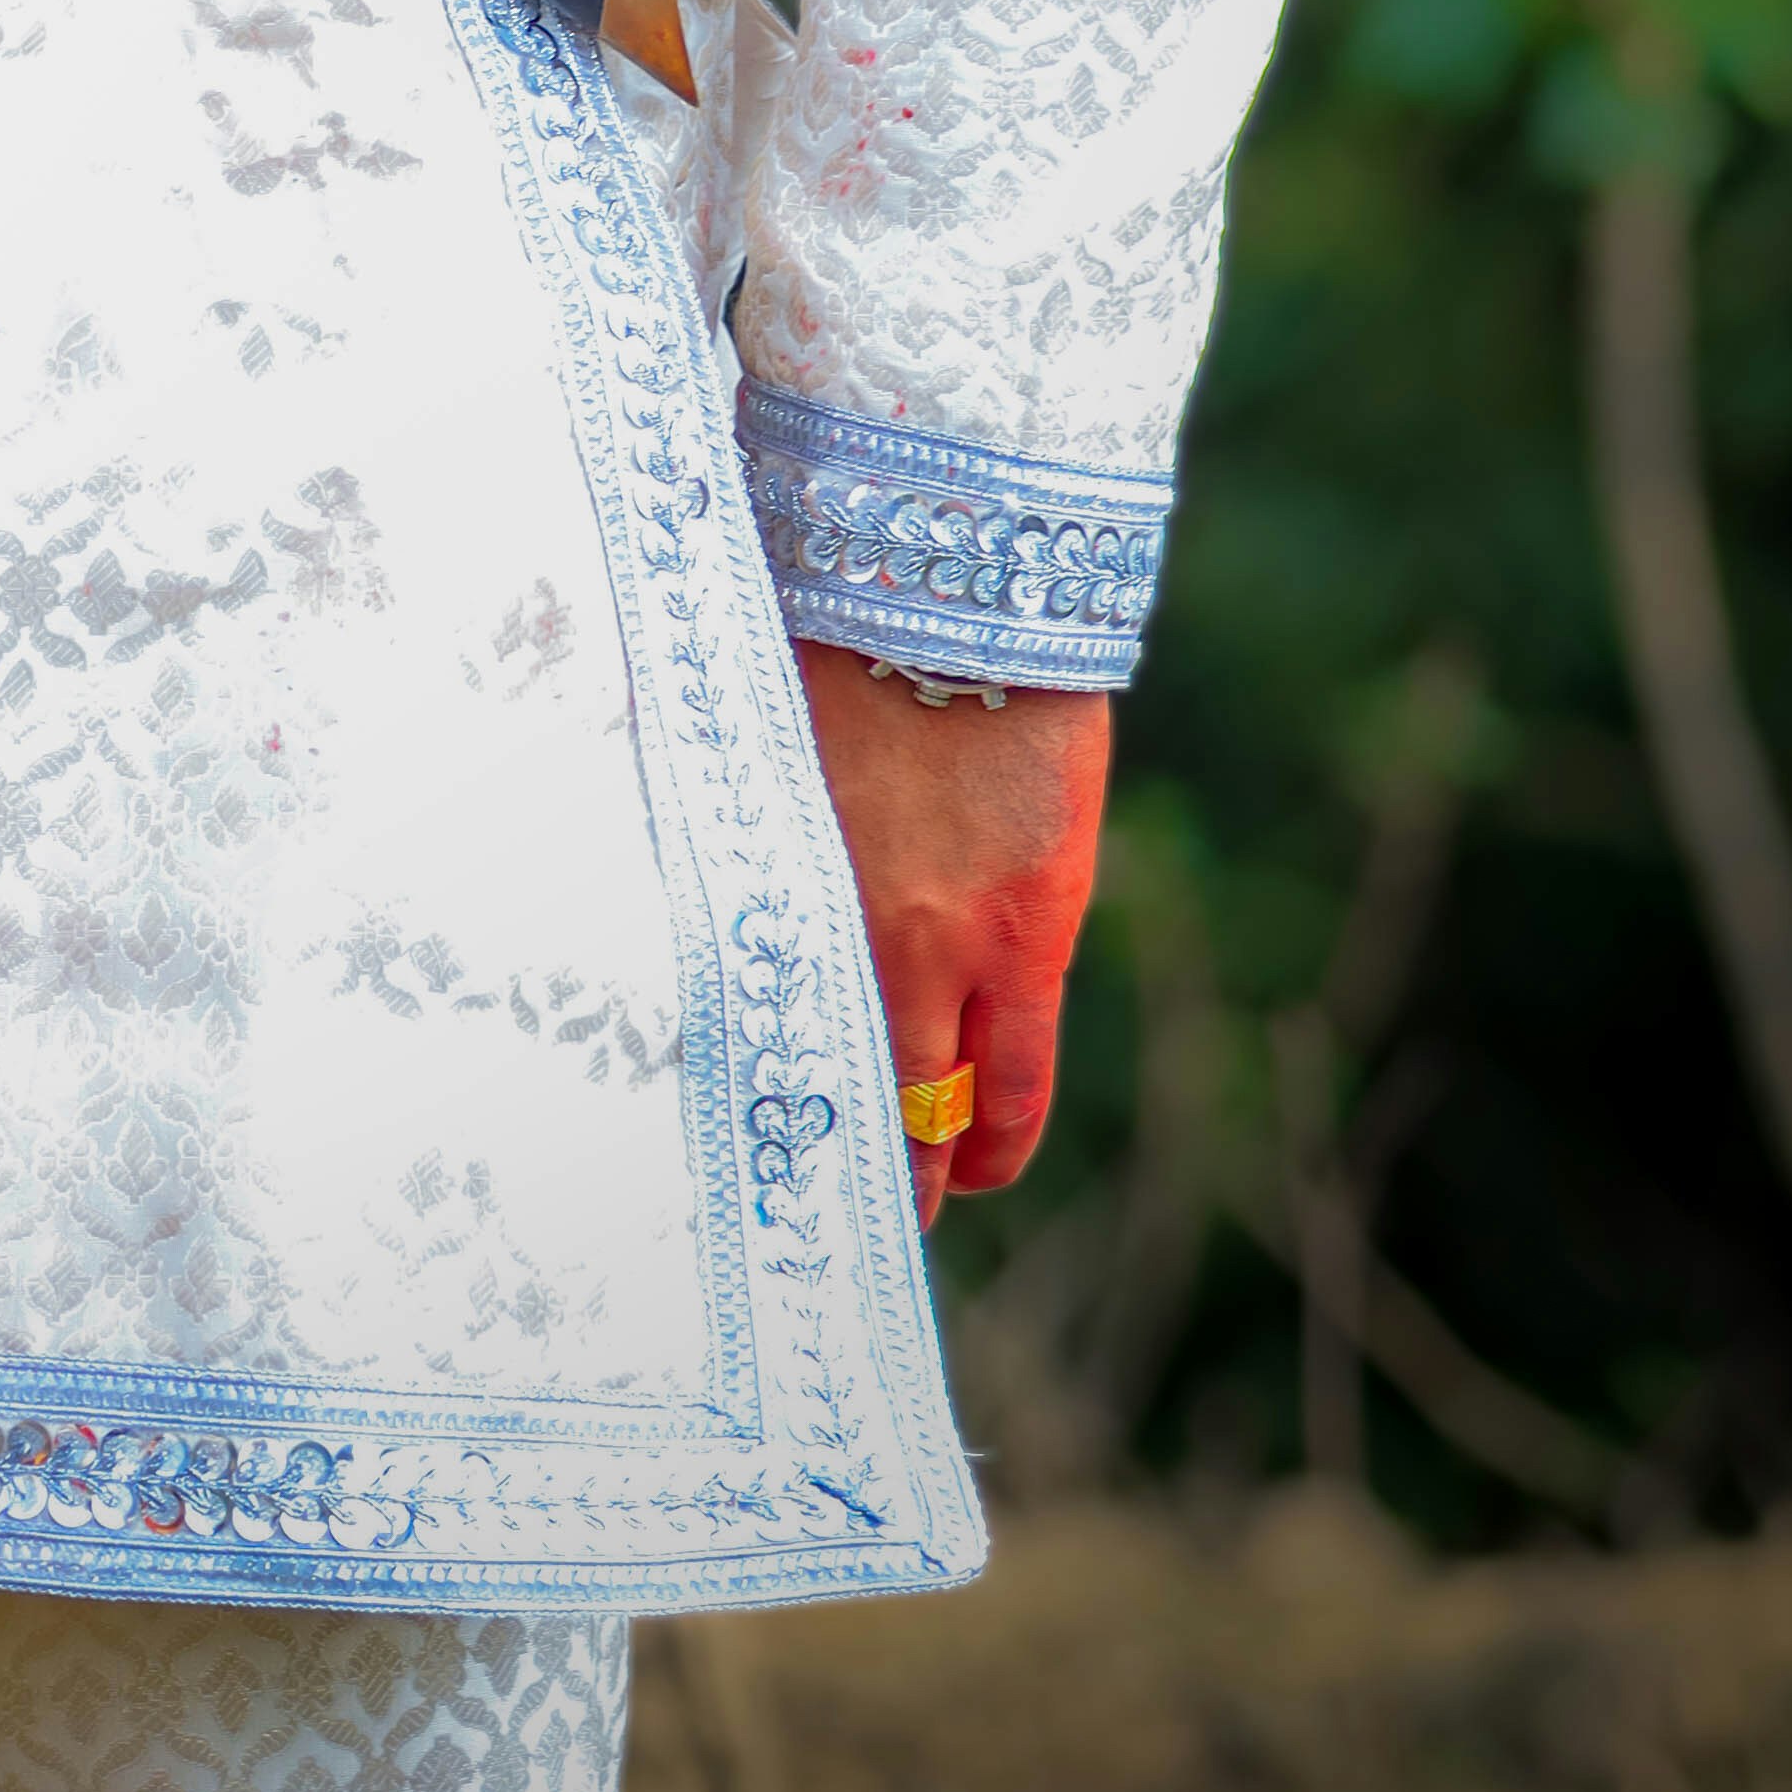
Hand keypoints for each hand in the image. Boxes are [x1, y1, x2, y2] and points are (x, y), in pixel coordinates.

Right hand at [792, 640, 1111, 1228]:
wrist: (945, 579)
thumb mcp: (1044, 830)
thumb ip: (1005, 918)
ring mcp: (847, 897)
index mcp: (1026, 934)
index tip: (972, 1176)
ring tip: (807, 1146)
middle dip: (907, 1170)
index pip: (1009, 1096)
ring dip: (830, 1101)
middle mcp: (938, 942)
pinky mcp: (781, 845)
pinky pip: (772, 955)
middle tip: (888, 1212)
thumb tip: (956, 986)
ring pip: (831, 1044)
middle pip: (918, 1102)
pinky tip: (747, 1027)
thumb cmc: (1018, 691)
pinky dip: (765, 1000)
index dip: (989, 1151)